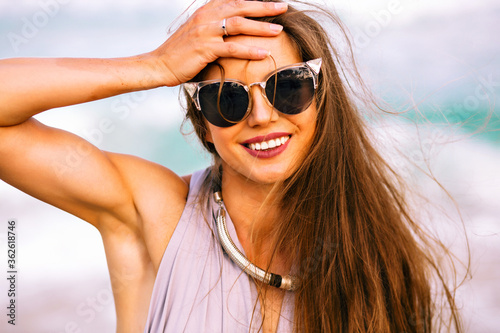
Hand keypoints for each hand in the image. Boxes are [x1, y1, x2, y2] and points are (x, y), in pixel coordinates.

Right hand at [149, 0, 287, 86]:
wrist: (159, 65)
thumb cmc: (180, 52)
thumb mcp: (198, 33)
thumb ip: (215, 28)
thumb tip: (232, 31)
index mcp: (205, 11)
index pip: (233, 0)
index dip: (253, 0)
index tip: (271, 0)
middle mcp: (206, 16)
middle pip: (240, 6)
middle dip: (263, 6)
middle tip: (283, 7)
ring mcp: (205, 31)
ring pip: (239, 24)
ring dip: (261, 27)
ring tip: (279, 30)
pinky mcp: (204, 48)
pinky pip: (232, 47)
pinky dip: (250, 49)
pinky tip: (264, 53)